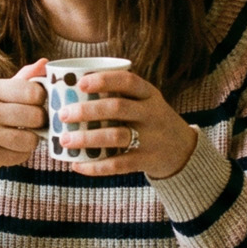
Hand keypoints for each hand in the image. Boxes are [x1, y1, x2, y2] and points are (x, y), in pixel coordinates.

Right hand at [0, 60, 47, 182]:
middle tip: (32, 123)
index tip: (35, 104)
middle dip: (40, 122)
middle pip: (36, 116)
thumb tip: (45, 63)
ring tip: (21, 136)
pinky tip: (10, 148)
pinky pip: (21, 155)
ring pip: (31, 139)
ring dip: (31, 140)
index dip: (42, 100)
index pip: (34, 92)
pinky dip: (21, 154)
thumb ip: (24, 79)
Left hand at [58, 69, 199, 179]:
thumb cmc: (150, 120)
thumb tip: (71, 87)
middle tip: (63, 114)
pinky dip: (96, 166)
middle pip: (118, 108)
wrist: (183, 150)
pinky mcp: (147, 160)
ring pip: (116, 136)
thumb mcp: (145, 101)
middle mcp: (152, 113)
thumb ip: (119, 94)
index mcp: (149, 94)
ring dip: (87, 138)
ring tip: (64, 140)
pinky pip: (119, 164)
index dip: (104, 80)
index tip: (80, 83)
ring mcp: (151, 138)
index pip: (128, 81)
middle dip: (87, 110)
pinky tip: (77, 164)